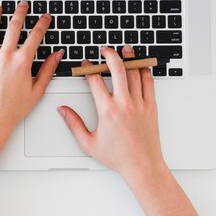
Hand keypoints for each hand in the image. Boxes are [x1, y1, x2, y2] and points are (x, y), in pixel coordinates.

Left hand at [0, 1, 62, 138]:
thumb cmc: (13, 108)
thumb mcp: (37, 90)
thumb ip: (48, 70)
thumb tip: (57, 55)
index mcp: (22, 63)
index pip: (36, 36)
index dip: (42, 23)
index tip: (45, 17)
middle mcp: (6, 57)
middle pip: (14, 27)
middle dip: (20, 13)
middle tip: (23, 5)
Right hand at [58, 46, 167, 183]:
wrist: (142, 165)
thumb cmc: (118, 157)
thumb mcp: (89, 143)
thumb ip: (74, 124)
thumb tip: (63, 110)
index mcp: (107, 110)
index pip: (95, 80)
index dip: (88, 68)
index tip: (86, 65)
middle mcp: (124, 103)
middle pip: (117, 68)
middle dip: (110, 55)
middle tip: (105, 50)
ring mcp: (139, 103)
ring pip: (135, 72)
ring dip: (130, 58)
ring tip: (125, 50)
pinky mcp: (151, 106)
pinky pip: (149, 82)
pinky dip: (144, 71)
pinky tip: (140, 66)